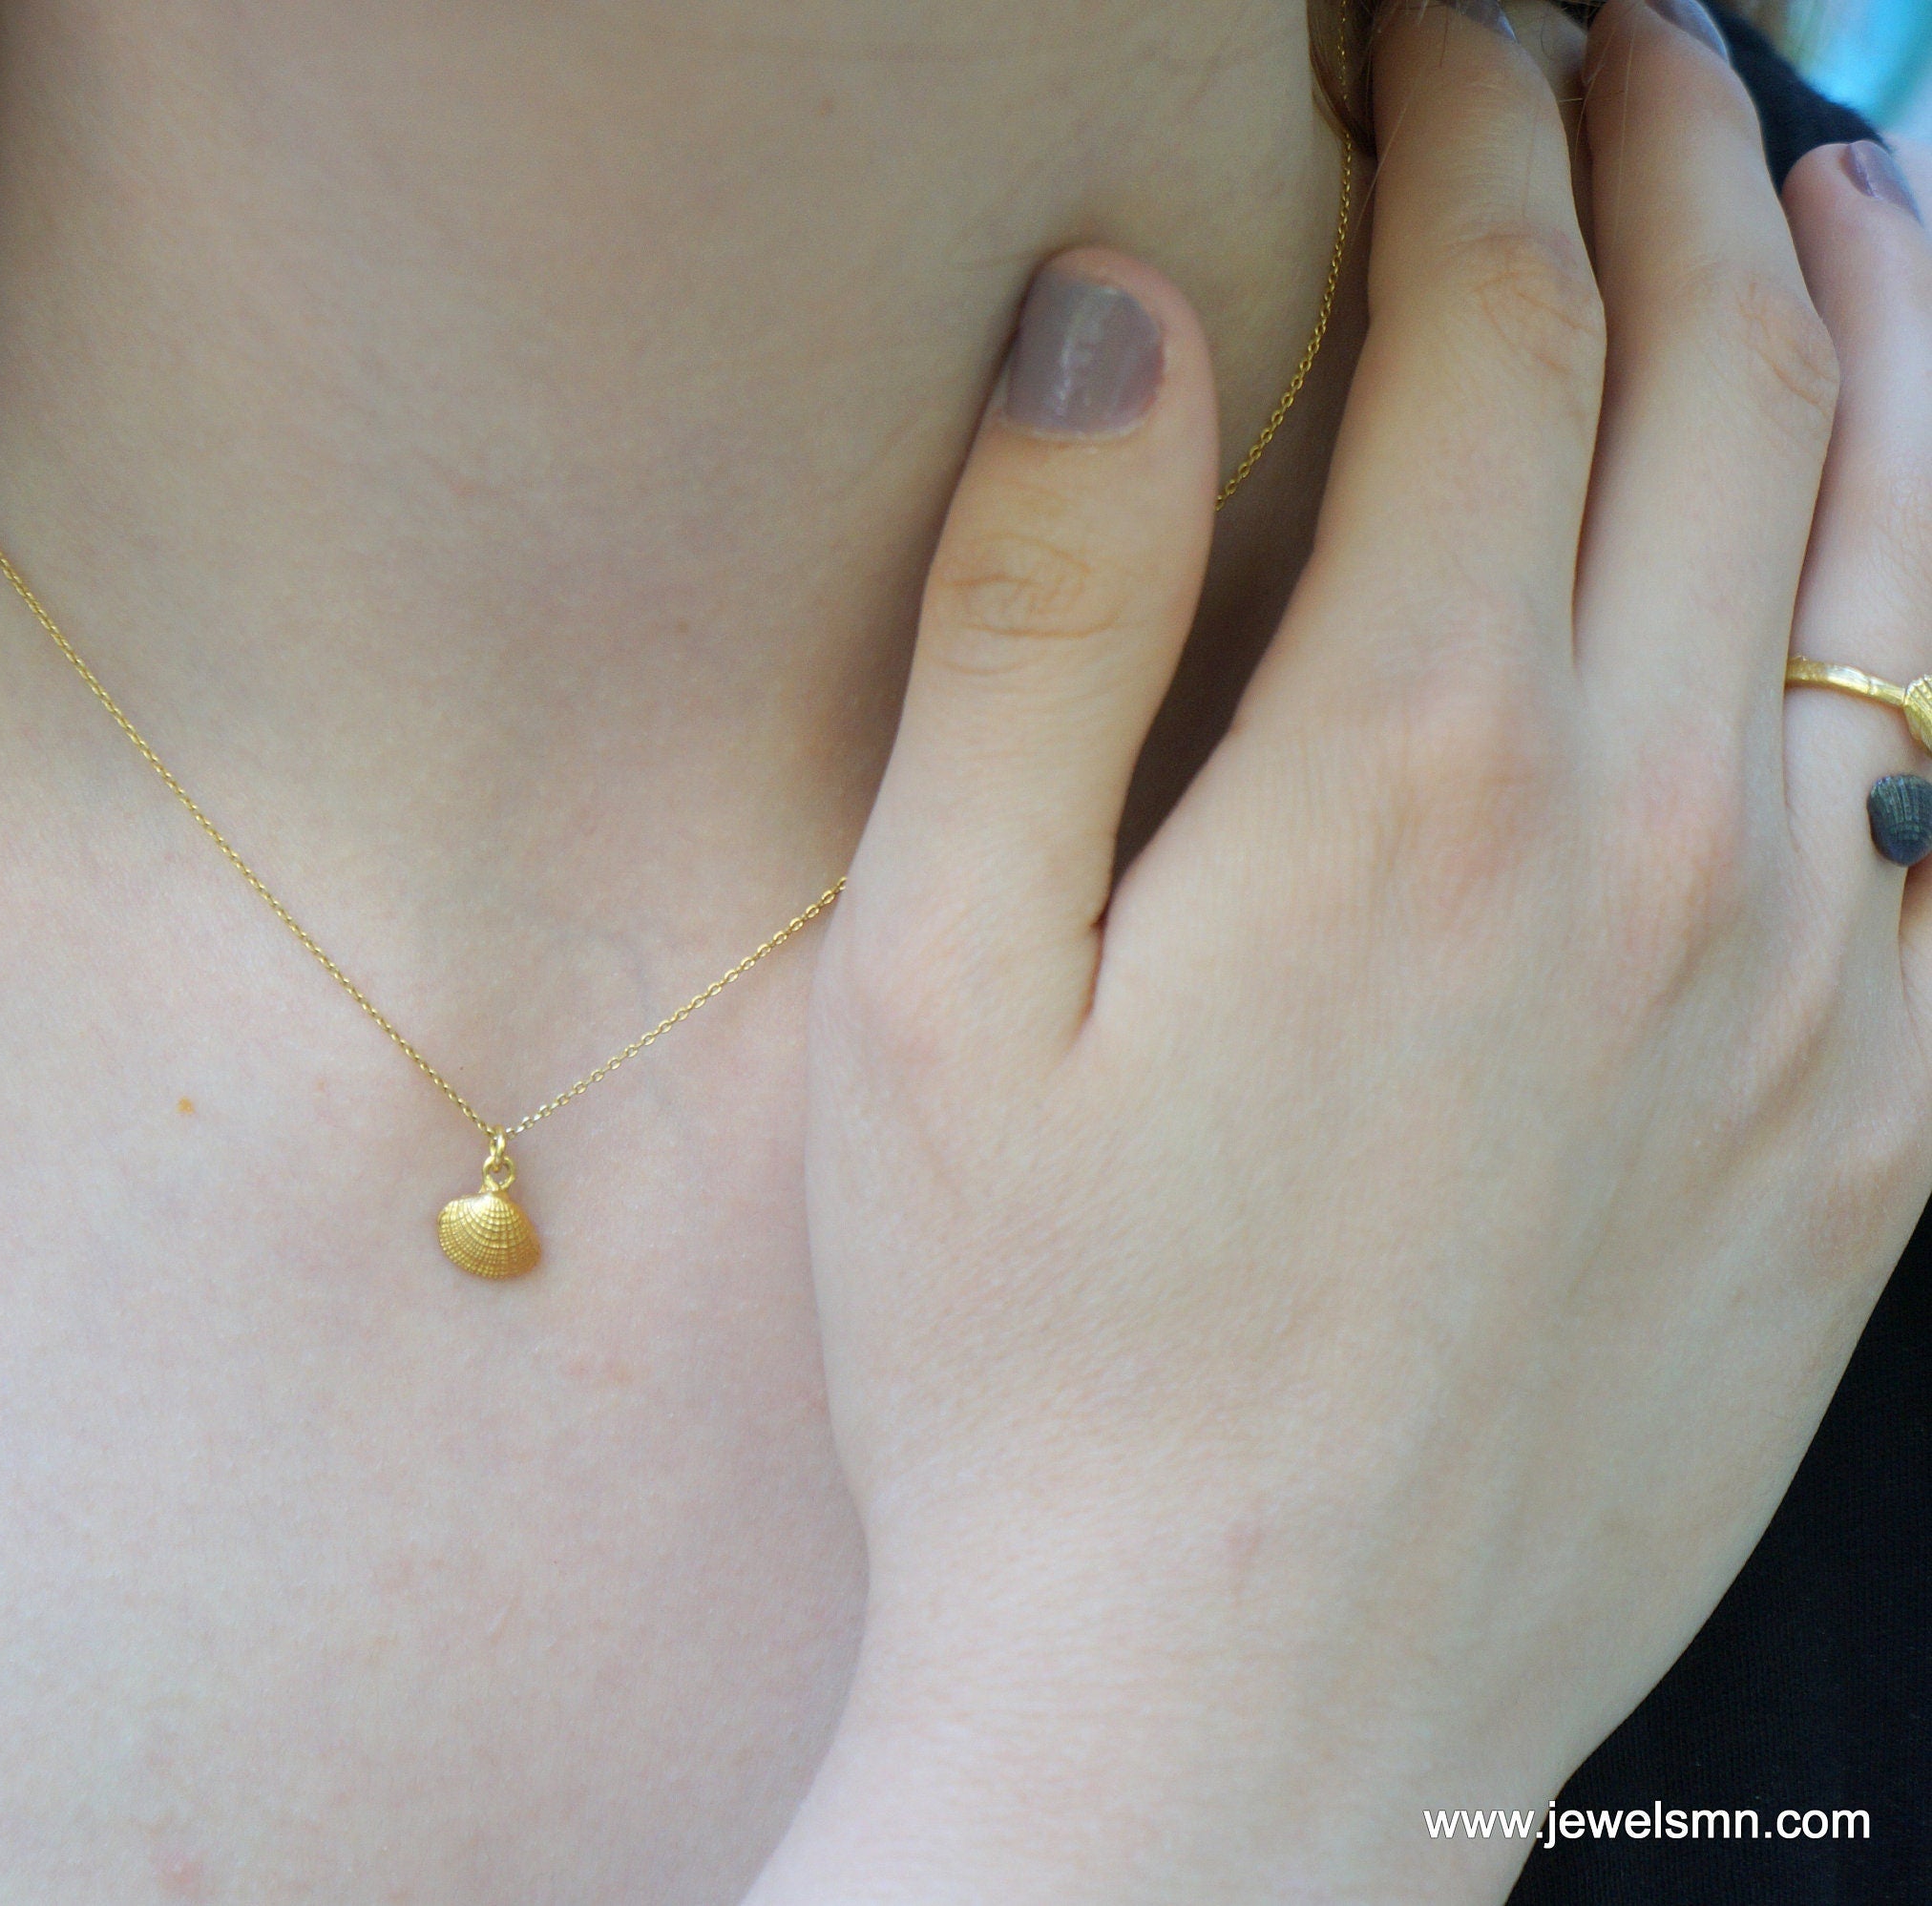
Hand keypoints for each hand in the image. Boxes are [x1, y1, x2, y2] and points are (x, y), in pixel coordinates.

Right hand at [759, 3, 1931, 1899]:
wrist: (1229, 1712)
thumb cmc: (1023, 1354)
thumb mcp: (927, 977)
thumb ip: (1038, 611)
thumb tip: (1113, 299)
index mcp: (1413, 767)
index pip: (1495, 323)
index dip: (1466, 123)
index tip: (1428, 24)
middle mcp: (1665, 834)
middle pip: (1730, 380)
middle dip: (1673, 152)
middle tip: (1618, 37)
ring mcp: (1814, 987)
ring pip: (1912, 547)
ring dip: (1876, 320)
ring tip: (1833, 183)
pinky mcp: (1879, 1138)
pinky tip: (1901, 571)